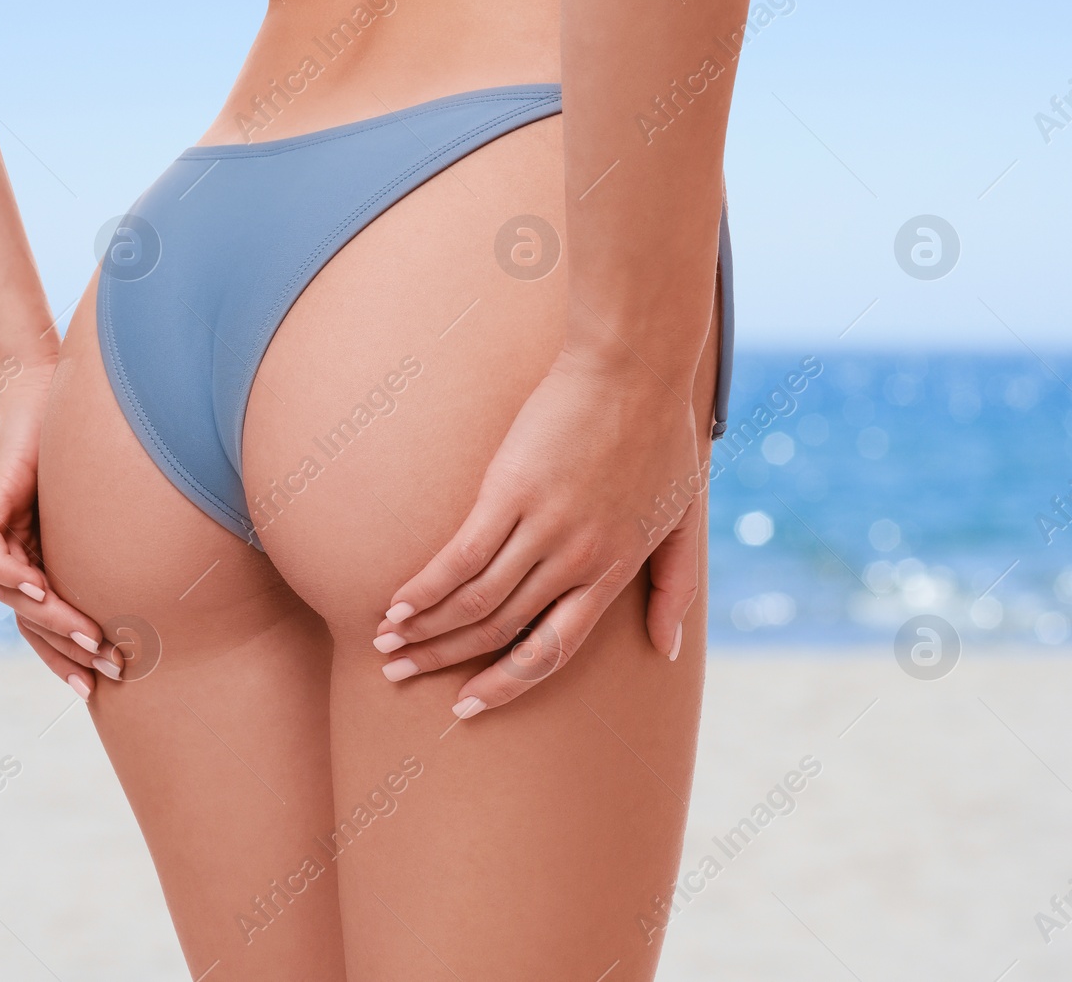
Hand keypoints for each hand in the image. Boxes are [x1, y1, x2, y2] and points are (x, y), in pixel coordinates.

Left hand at [0, 359, 113, 699]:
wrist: (51, 389)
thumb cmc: (92, 443)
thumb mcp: (115, 509)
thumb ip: (129, 545)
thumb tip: (189, 578)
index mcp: (45, 561)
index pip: (47, 626)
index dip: (67, 659)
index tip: (99, 688)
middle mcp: (18, 553)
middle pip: (29, 622)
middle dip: (67, 652)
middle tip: (109, 671)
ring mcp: (0, 532)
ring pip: (10, 595)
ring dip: (50, 621)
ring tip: (90, 636)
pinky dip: (11, 574)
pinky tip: (42, 590)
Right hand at [373, 347, 705, 717]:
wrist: (635, 367)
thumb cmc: (662, 435)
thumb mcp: (685, 519)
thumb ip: (676, 587)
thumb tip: (668, 649)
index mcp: (612, 573)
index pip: (552, 650)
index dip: (506, 683)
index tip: (468, 705)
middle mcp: (574, 563)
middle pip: (500, 631)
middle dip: (445, 661)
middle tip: (402, 677)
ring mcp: (541, 529)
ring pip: (474, 602)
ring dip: (424, 630)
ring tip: (386, 646)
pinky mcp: (509, 492)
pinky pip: (458, 557)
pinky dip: (424, 589)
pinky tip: (396, 605)